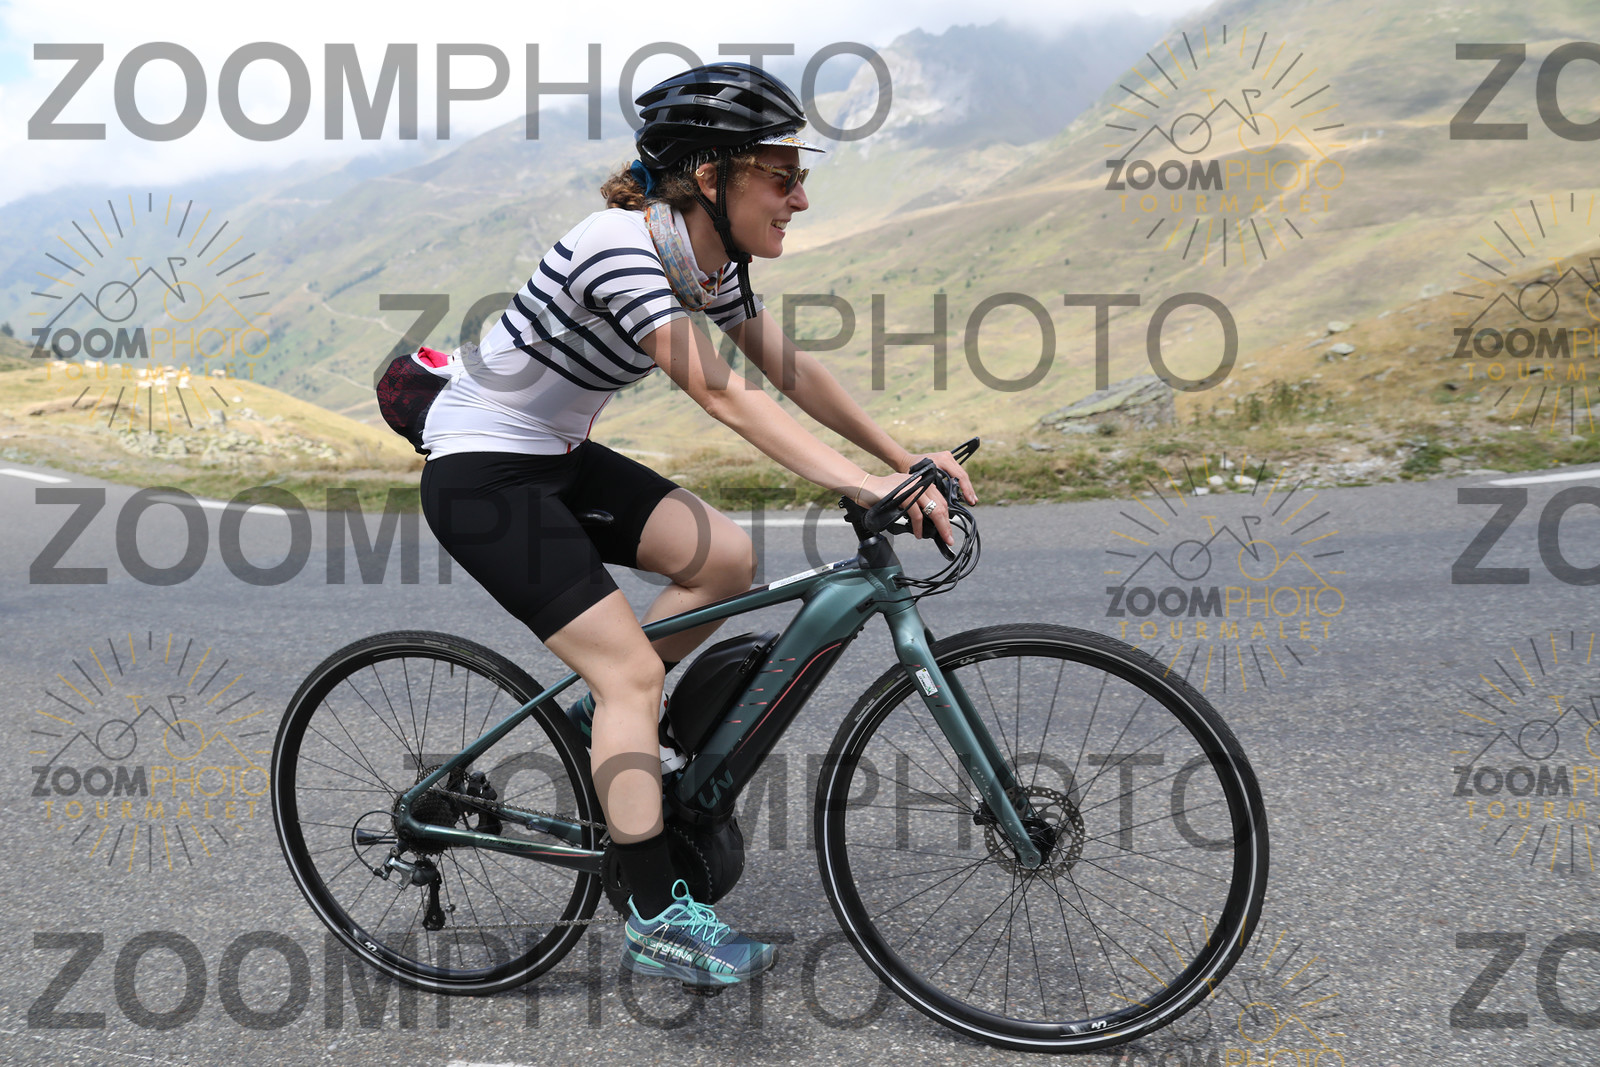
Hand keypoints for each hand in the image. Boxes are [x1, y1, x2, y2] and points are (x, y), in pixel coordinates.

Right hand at [855, 462, 972, 546]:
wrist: (865, 487)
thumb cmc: (881, 493)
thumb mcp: (904, 493)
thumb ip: (916, 500)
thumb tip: (928, 518)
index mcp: (922, 481)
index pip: (940, 500)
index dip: (946, 516)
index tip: (947, 529)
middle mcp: (920, 483)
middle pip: (940, 505)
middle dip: (946, 524)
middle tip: (948, 538)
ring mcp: (914, 488)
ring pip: (933, 510)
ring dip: (940, 527)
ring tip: (941, 538)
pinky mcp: (906, 495)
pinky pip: (917, 515)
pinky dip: (919, 527)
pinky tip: (919, 534)